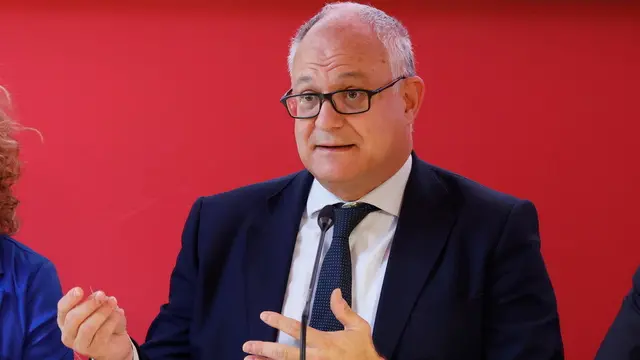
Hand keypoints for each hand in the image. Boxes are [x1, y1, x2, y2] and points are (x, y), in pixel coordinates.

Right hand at [57, 287, 132, 359]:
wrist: (115, 343)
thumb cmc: (104, 323)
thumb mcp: (99, 308)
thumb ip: (96, 301)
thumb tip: (100, 296)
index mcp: (65, 321)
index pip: (62, 309)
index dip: (69, 299)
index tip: (80, 290)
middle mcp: (68, 334)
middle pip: (73, 318)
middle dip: (89, 304)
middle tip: (102, 295)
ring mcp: (80, 344)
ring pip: (88, 327)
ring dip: (102, 312)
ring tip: (113, 303)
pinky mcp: (95, 349)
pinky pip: (103, 332)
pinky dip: (112, 320)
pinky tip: (119, 313)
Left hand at [243, 289, 382, 359]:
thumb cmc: (363, 351)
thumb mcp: (358, 327)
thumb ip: (343, 311)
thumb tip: (334, 292)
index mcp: (324, 342)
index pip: (297, 329)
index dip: (278, 322)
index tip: (264, 316)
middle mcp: (315, 358)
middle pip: (283, 354)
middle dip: (263, 349)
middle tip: (247, 346)